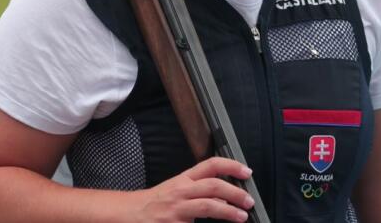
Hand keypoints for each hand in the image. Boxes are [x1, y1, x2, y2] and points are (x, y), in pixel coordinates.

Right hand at [131, 157, 255, 221]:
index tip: (246, 171)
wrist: (131, 213)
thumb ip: (200, 191)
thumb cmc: (156, 202)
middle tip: (248, 200)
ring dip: (229, 211)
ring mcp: (178, 209)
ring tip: (242, 216)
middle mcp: (181, 191)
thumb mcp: (177, 190)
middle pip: (213, 186)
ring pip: (208, 206)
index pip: (210, 165)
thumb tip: (225, 198)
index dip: (231, 166)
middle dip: (235, 192)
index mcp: (183, 179)